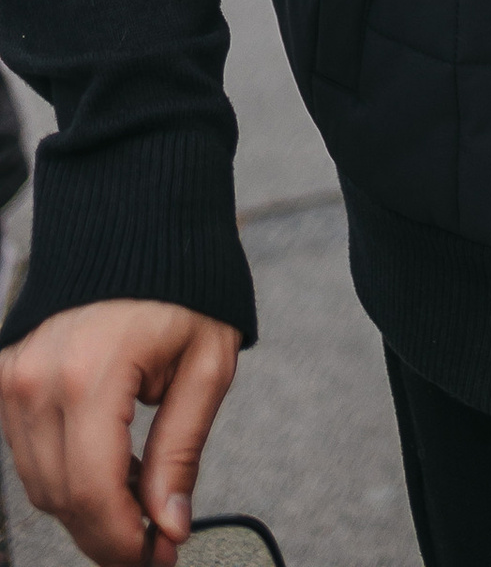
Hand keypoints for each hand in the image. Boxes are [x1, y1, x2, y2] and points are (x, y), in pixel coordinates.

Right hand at [0, 299, 238, 560]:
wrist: (141, 221)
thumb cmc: (183, 283)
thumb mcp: (207, 363)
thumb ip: (181, 449)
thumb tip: (168, 525)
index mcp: (89, 374)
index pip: (93, 494)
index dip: (125, 540)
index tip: (163, 555)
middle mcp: (36, 380)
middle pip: (62, 499)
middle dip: (110, 533)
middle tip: (158, 539)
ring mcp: (13, 377)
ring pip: (40, 485)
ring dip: (88, 505)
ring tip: (141, 491)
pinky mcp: (6, 376)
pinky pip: (27, 454)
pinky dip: (66, 473)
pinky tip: (110, 464)